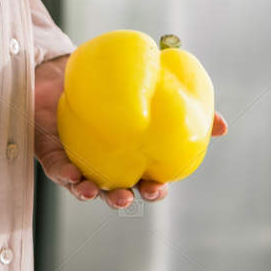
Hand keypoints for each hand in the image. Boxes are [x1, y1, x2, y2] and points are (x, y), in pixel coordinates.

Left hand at [32, 54, 227, 209]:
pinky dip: (63, 173)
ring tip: (95, 193)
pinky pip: (54, 167)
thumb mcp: (149, 93)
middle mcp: (101, 165)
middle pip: (113, 192)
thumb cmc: (110, 87)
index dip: (151, 191)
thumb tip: (222, 127)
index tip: (158, 187)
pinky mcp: (48, 151)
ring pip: (82, 187)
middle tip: (128, 197)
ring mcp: (74, 160)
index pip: (143, 182)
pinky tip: (72, 174)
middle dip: (121, 199)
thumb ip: (184, 110)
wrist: (65, 70)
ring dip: (89, 194)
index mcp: (127, 157)